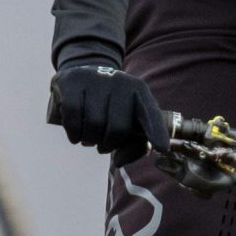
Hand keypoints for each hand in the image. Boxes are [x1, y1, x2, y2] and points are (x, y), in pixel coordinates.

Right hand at [49, 63, 168, 162]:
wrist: (82, 75)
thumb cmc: (109, 106)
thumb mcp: (127, 121)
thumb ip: (132, 145)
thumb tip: (119, 161)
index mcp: (140, 91)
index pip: (151, 114)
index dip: (157, 132)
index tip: (162, 148)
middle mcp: (120, 82)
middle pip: (118, 128)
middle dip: (108, 144)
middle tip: (102, 145)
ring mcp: (96, 79)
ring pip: (94, 125)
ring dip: (89, 140)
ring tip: (88, 137)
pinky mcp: (72, 82)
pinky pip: (73, 118)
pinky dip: (74, 134)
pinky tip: (76, 135)